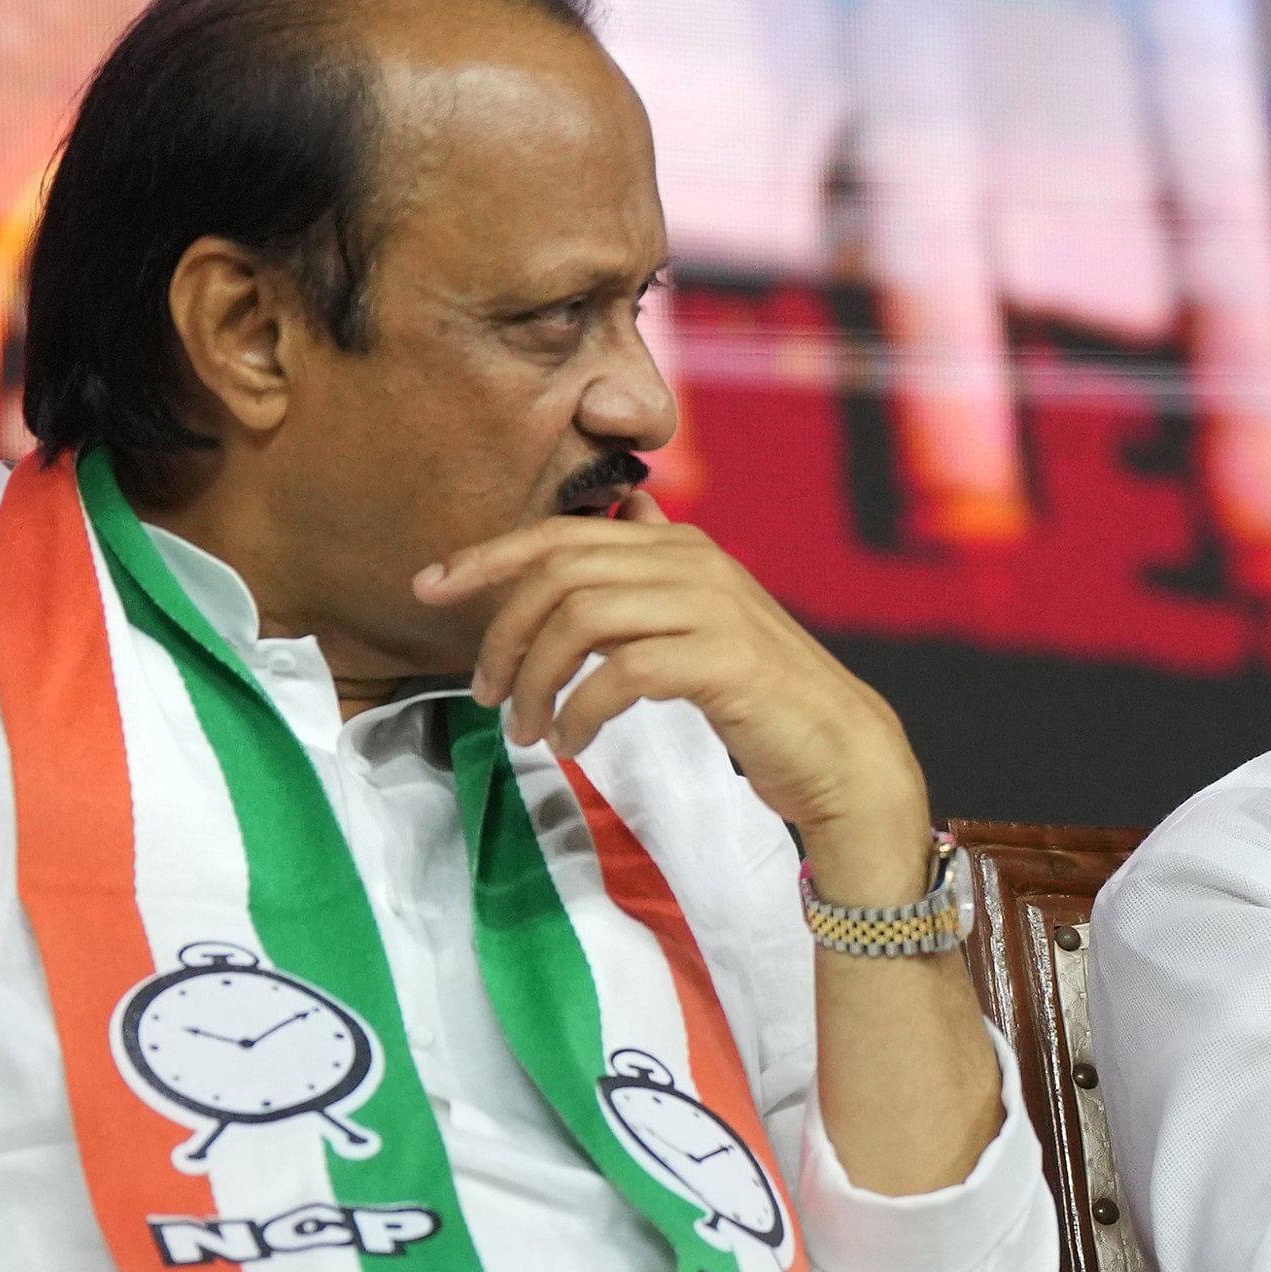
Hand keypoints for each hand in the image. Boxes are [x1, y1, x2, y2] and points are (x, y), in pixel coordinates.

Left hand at [415, 493, 931, 900]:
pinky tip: (576, 741)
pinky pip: (622, 674)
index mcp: (679, 545)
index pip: (562, 534)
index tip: (430, 589)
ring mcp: (711, 608)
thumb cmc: (758, 696)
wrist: (840, 748)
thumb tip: (613, 523)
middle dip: (503, 635)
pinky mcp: (724, 661)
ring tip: (528, 730)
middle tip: (487, 695)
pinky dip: (583, 711)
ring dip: (537, 680)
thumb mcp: (696, 622)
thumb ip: (649, 578)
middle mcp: (693, 562)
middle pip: (560, 574)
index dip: (487, 557)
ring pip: (582, 620)